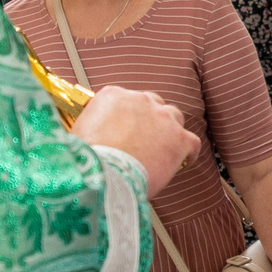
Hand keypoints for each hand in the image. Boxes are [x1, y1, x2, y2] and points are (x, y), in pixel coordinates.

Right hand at [70, 88, 199, 187]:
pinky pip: (191, 142)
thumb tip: (94, 134)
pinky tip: (183, 161)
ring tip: (163, 149)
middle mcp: (140, 100)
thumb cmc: (88, 160)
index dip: (128, 117)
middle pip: (152, 104)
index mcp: (113, 95)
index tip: (126, 129)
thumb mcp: (80, 132)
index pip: (126, 99)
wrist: (102, 175)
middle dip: (150, 120)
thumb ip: (92, 125)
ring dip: (169, 132)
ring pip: (173, 118)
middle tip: (144, 140)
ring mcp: (162, 118)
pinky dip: (188, 152)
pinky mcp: (179, 138)